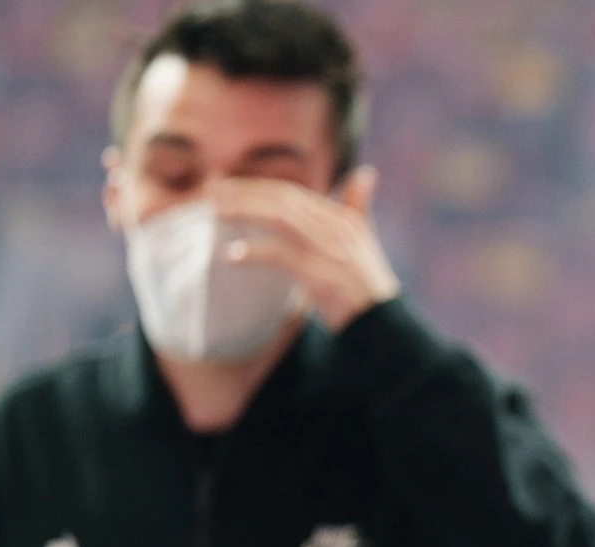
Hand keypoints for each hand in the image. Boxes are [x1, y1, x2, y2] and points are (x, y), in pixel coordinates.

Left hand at [210, 167, 400, 330]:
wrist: (384, 323)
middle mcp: (337, 229)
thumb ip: (358, 206)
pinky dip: (255, 252)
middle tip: (210, 193)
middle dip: (245, 194)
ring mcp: (330, 252)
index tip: (228, 187)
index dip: (258, 188)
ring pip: (281, 219)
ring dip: (244, 212)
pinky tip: (231, 256)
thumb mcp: (365, 240)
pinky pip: (281, 255)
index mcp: (343, 220)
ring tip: (214, 212)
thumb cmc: (369, 284)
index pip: (293, 195)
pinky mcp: (322, 276)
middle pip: (284, 201)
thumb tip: (366, 173)